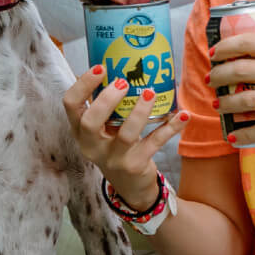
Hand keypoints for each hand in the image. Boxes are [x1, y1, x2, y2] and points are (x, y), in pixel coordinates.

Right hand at [63, 66, 189, 209]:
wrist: (130, 187)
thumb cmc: (115, 148)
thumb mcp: (103, 130)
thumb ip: (106, 106)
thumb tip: (118, 67)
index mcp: (81, 132)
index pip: (70, 106)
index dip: (83, 85)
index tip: (101, 68)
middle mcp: (93, 146)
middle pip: (90, 121)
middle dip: (107, 99)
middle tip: (123, 82)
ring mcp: (114, 158)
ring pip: (125, 134)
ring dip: (140, 111)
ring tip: (150, 92)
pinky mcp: (136, 165)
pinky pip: (154, 142)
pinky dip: (171, 127)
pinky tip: (184, 115)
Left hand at [206, 33, 254, 146]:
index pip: (251, 42)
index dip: (226, 47)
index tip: (215, 54)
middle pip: (242, 70)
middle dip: (219, 76)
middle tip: (211, 81)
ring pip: (247, 100)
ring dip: (226, 105)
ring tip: (218, 107)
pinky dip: (244, 134)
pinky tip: (233, 135)